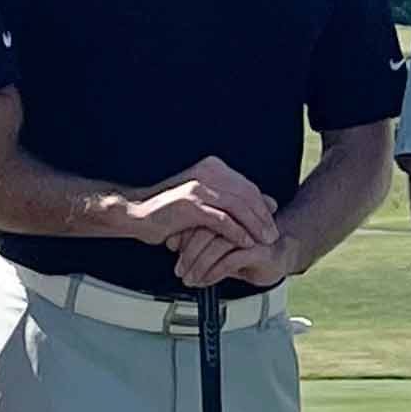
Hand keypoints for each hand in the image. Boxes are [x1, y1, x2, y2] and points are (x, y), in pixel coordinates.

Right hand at [111, 157, 278, 248]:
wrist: (137, 215)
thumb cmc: (170, 212)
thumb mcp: (205, 203)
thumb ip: (232, 202)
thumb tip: (268, 203)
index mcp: (211, 169)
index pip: (246, 186)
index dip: (262, 205)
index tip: (272, 222)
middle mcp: (207, 173)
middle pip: (246, 195)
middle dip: (262, 216)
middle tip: (273, 234)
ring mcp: (198, 188)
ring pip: (238, 206)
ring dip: (254, 225)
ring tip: (264, 240)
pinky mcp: (191, 205)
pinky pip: (222, 220)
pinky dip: (237, 232)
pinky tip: (245, 243)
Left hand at [169, 226, 300, 289]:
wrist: (282, 256)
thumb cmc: (250, 251)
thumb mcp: (219, 247)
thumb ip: (199, 243)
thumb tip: (172, 243)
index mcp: (229, 213)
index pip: (200, 219)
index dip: (183, 235)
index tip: (172, 250)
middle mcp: (239, 221)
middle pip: (206, 231)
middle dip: (188, 253)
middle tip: (180, 270)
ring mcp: (250, 234)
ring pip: (217, 246)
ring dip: (199, 265)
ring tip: (190, 279)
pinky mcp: (259, 250)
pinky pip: (230, 261)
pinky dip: (214, 272)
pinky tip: (206, 281)